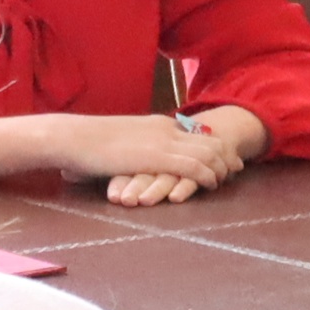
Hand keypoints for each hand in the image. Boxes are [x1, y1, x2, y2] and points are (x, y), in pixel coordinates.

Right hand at [87, 113, 253, 206]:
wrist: (72, 137)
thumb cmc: (86, 143)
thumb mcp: (119, 141)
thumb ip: (134, 148)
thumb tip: (135, 158)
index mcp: (158, 124)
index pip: (197, 132)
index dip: (216, 145)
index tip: (226, 157)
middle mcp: (166, 129)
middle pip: (210, 139)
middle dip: (227, 155)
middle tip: (237, 169)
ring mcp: (162, 142)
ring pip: (208, 152)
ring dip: (222, 167)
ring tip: (226, 180)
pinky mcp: (157, 157)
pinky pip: (194, 166)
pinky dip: (208, 175)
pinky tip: (212, 185)